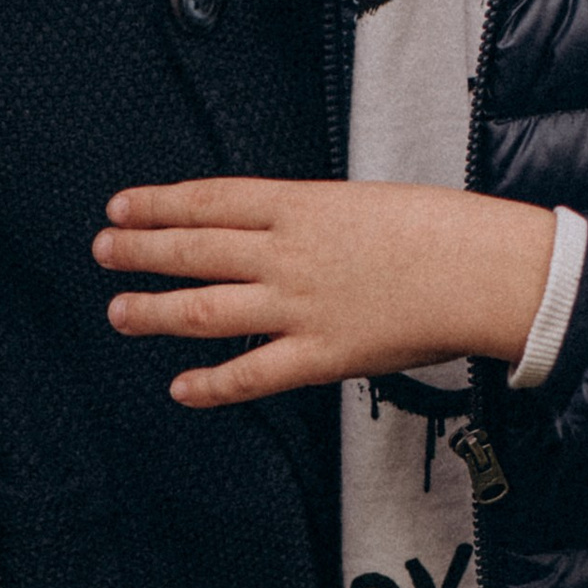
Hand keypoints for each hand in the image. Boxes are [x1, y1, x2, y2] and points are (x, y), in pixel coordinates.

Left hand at [95, 178, 561, 407]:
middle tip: (103, 251)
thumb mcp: (363, 201)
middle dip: (140, 250)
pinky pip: (253, 374)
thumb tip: (271, 231)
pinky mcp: (322, 356)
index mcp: (300, 205)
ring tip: (119, 312)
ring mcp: (300, 306)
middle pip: (194, 250)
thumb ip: (311, 218)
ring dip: (155, 311)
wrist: (483, 270)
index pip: (209, 200)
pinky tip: (181, 387)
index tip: (121, 207)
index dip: (158, 204)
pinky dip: (212, 384)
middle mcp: (288, 253)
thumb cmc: (438, 230)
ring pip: (207, 309)